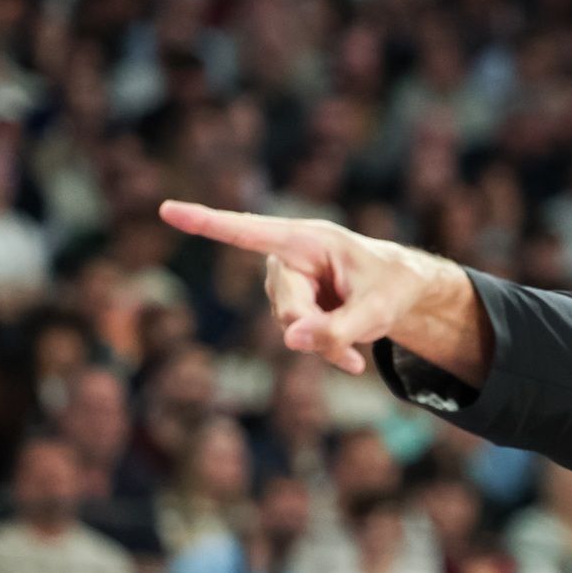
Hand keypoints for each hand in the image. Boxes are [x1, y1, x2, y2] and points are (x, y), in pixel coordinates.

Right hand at [159, 200, 486, 380]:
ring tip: (358, 351)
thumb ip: (336, 329)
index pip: (249, 231)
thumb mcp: (376, 311)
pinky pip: (299, 337)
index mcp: (307, 239)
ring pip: (290, 326)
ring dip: (323, 343)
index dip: (207, 223)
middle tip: (347, 347)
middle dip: (314, 328)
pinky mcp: (294, 305)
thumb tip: (290, 342)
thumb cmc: (391, 287)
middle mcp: (289, 258)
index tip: (167, 208)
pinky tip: (354, 363)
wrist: (404, 291)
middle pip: (285, 303)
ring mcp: (288, 284)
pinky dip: (326, 351)